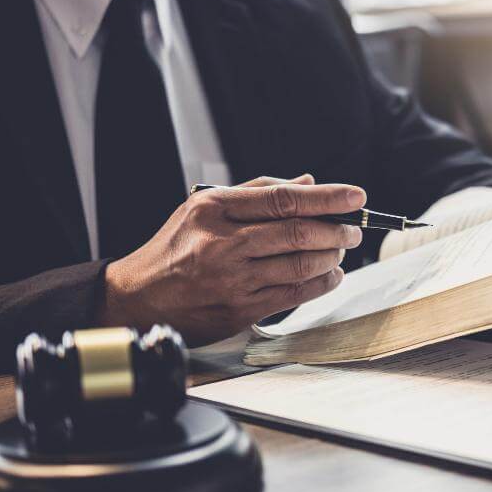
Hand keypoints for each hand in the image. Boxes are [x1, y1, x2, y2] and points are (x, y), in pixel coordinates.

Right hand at [98, 174, 364, 344]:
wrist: (137, 298)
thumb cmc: (175, 249)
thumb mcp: (203, 208)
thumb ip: (257, 192)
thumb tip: (307, 182)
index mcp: (214, 208)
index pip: (283, 198)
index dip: (326, 197)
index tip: (354, 196)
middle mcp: (223, 242)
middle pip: (297, 232)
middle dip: (336, 230)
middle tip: (353, 229)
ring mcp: (231, 279)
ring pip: (300, 265)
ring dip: (331, 257)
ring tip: (341, 251)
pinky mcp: (239, 310)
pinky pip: (293, 295)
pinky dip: (320, 284)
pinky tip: (329, 276)